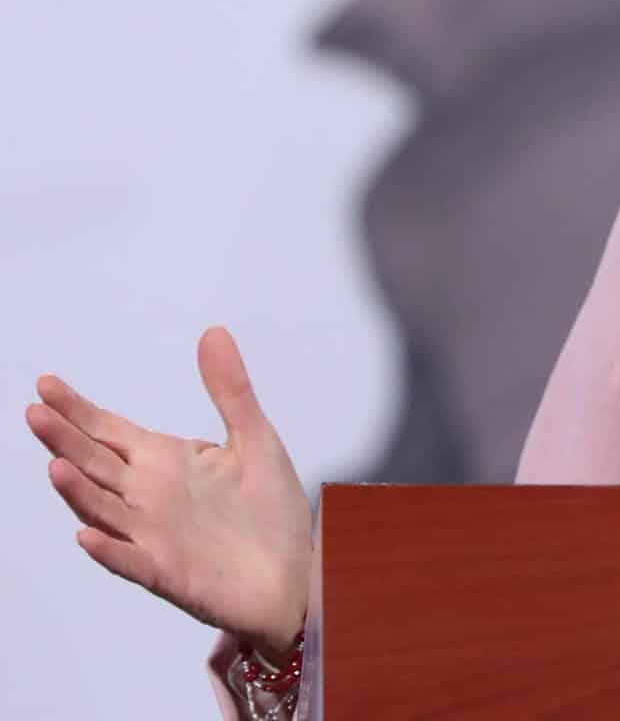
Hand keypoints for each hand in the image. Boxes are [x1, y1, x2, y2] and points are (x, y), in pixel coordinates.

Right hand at [24, 327, 312, 656]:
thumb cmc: (270, 511)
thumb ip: (230, 390)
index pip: (109, 430)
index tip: (47, 385)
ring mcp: (154, 536)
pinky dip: (109, 550)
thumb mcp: (255, 439)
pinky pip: (131, 562)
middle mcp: (149, 496)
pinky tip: (89, 535)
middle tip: (35, 413)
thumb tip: (213, 333)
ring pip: (104, 511)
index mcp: (165, 462)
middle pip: (95, 464)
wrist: (295, 572)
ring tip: (56, 467)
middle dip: (65, 440)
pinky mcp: (169, 573)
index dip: (78, 409)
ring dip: (79, 492)